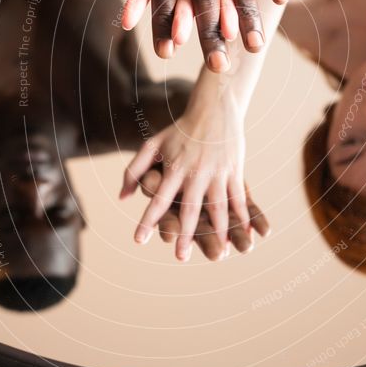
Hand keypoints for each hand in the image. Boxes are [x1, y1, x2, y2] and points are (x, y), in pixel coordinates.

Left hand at [119, 89, 250, 260]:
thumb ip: (134, 170)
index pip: (159, 199)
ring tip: (219, 254)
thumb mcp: (153, 145)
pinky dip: (242, 217)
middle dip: (186, 235)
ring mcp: (217, 172)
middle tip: (181, 258)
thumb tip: (121, 197)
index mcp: (174, 168)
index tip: (138, 240)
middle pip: (190, 209)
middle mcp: (195, 173)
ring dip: (219, 232)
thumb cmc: (180, 129)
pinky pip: (238, 198)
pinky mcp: (234, 171)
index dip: (148, 221)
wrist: (213, 108)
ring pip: (218, 207)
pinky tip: (244, 234)